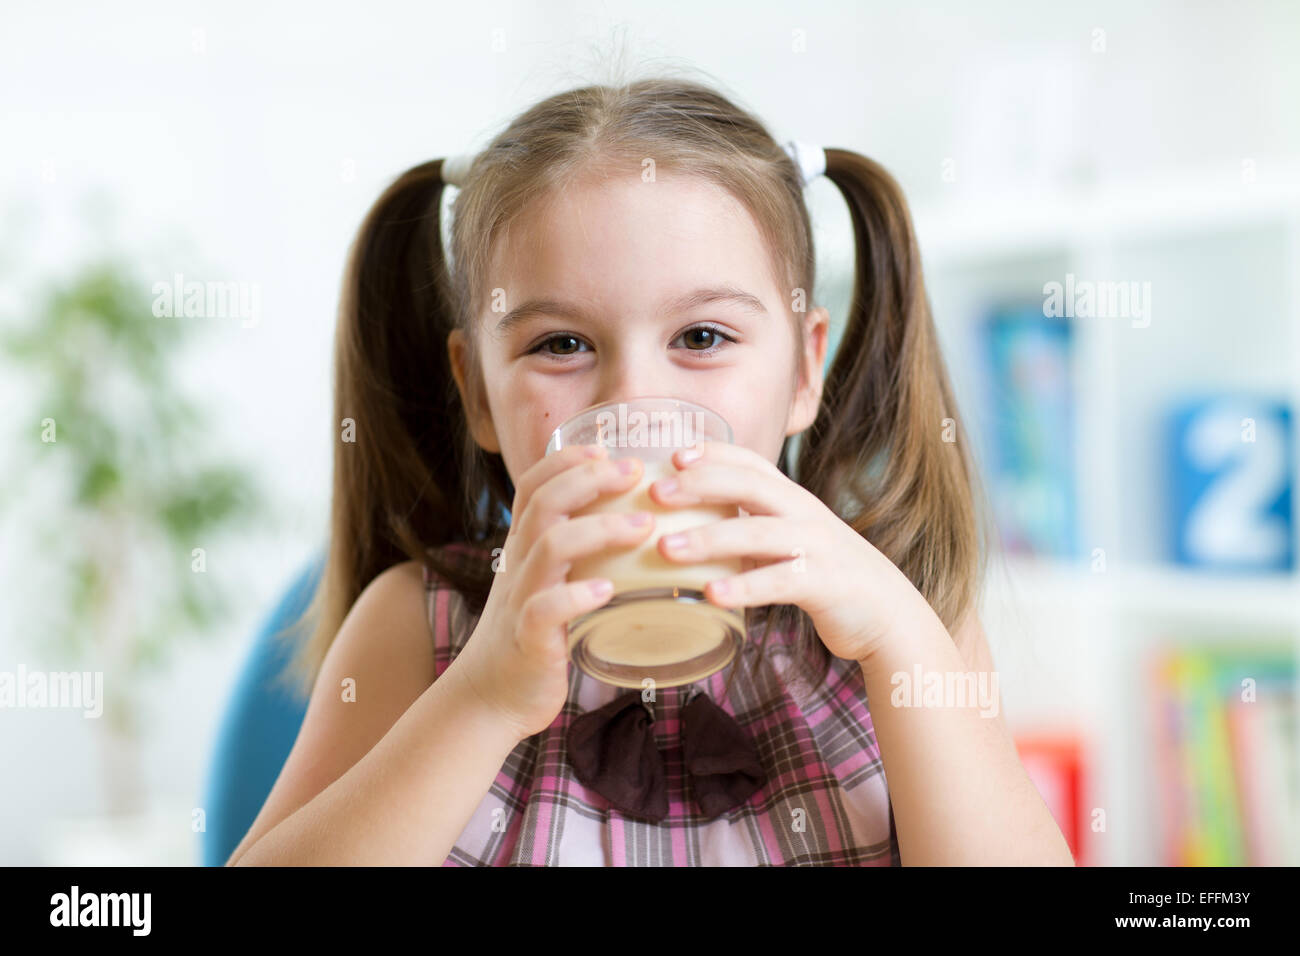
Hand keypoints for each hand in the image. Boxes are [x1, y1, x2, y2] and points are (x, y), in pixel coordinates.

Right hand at [451, 444, 655, 740]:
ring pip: (548, 548)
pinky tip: (608, 590)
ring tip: (642, 527)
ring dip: (597, 530)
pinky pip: (544, 610)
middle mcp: (517, 565)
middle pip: (543, 504)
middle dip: (589, 480)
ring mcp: (519, 600)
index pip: (532, 485)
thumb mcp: (547, 583)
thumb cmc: (532, 637)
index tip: (606, 449)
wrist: (489, 698)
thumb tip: (634, 523)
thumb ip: (574, 554)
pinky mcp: (527, 640)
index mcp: (522, 547)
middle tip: (635, 472)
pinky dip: (576, 596)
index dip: (565, 460)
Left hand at [648, 440, 927, 664]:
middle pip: (750, 484)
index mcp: (792, 499)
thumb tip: (687, 527)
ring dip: (709, 539)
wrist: (888, 615)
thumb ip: (751, 528)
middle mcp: (804, 513)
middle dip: (701, 483)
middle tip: (655, 491)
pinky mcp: (824, 584)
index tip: (672, 455)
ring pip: (758, 533)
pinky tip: (711, 595)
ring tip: (665, 548)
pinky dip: (744, 587)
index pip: (750, 462)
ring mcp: (817, 547)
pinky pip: (779, 582)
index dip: (712, 453)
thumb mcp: (789, 542)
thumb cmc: (824, 577)